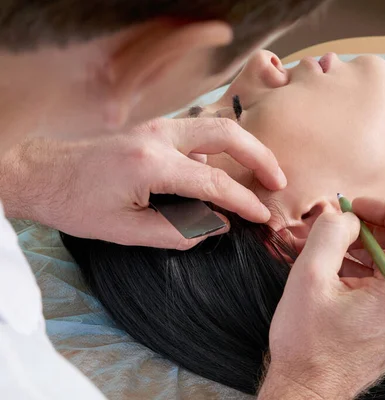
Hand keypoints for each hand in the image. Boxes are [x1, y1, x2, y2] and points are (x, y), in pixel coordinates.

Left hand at [2, 117, 285, 248]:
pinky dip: (220, 151)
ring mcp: (157, 126)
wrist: (42, 173)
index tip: (264, 217)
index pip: (214, 183)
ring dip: (243, 149)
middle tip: (278, 182)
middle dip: (260, 157)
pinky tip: (222, 173)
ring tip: (260, 176)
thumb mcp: (126, 231)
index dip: (245, 202)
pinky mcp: (154, 127)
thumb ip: (178, 231)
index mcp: (151, 164)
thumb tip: (218, 225)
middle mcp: (159, 136)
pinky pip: (199, 133)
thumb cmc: (77, 204)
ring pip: (216, 127)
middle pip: (227, 134)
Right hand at [259, 197, 384, 399]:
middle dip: (378, 226)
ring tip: (338, 250)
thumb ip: (330, 233)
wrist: (308, 391)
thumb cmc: (306, 343)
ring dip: (374, 248)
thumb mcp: (308, 276)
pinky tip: (343, 274)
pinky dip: (373, 271)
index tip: (356, 206)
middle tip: (346, 223)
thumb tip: (346, 215)